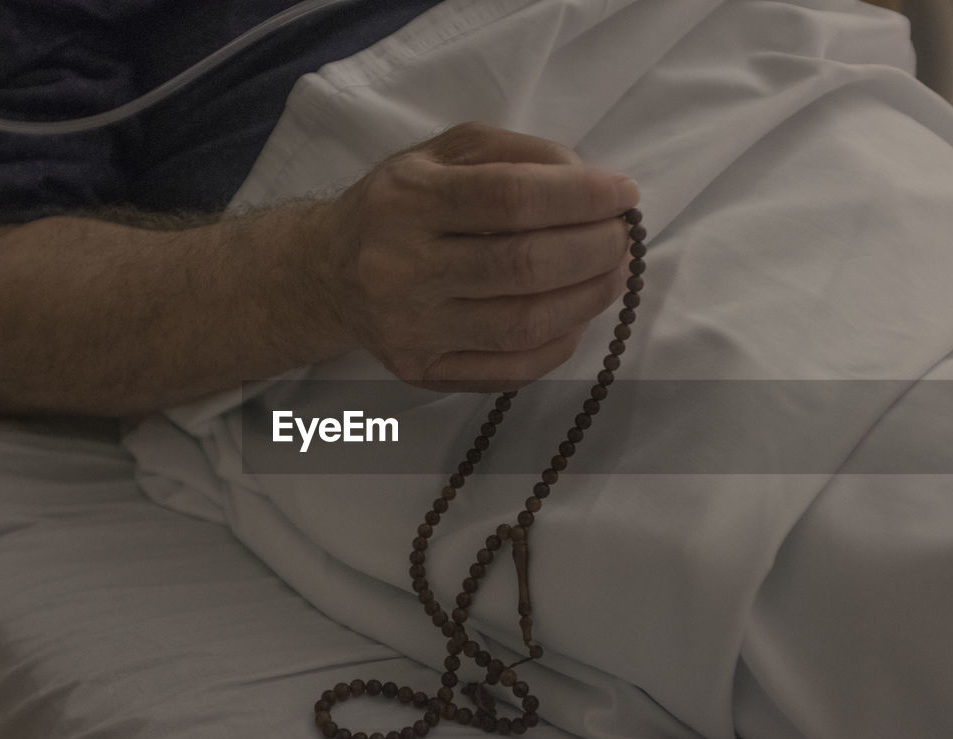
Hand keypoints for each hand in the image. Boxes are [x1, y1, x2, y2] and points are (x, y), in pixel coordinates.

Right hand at [316, 122, 639, 390]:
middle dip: (593, 250)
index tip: (624, 194)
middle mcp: (401, 268)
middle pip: (522, 266)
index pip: (509, 199)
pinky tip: (576, 316)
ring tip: (613, 274)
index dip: (580, 197)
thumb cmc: (402, 204)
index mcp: (407, 200)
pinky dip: (560, 343)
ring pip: (523, 325)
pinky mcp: (422, 371)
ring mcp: (411, 328)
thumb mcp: (446, 154)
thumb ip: (519, 155)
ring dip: (587, 299)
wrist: (328, 273)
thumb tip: (592, 187)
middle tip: (622, 239)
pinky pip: (511, 369)